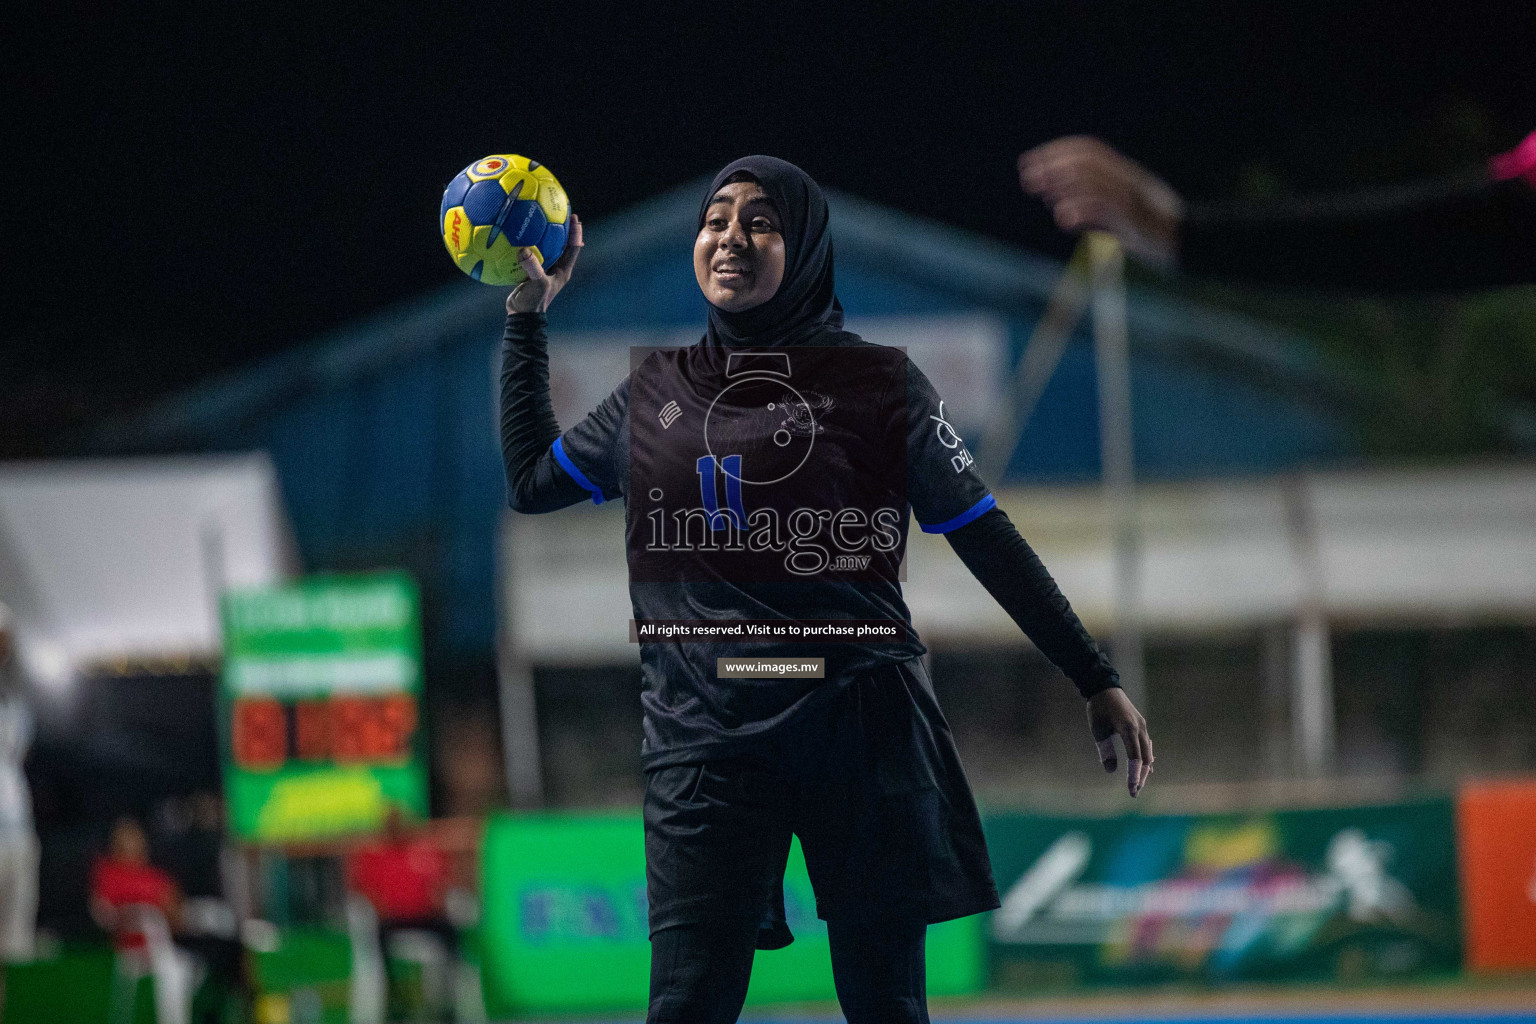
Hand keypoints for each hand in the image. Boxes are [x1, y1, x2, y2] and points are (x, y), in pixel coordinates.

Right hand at [507, 214, 582, 313]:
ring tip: (536, 216)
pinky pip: (529, 253)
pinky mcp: (530, 270)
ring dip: (542, 233)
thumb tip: (524, 250)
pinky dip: (525, 243)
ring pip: (545, 247)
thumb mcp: (536, 283)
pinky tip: (516, 233)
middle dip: (561, 227)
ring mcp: (542, 269)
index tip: (574, 216)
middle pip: (561, 243)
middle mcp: (555, 268)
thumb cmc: (534, 301)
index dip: (575, 232)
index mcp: (562, 270)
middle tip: (558, 210)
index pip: (573, 247)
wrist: (521, 315)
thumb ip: (532, 267)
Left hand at [1018, 136, 1183, 269]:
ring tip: (1040, 192)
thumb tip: (1062, 204)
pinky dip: (1081, 209)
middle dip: (1054, 165)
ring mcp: (1133, 198)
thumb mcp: (1123, 212)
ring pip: (1094, 181)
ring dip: (1063, 184)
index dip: (1059, 151)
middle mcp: (1129, 179)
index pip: (1090, 150)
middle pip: (1088, 161)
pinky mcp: (1135, 220)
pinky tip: (1062, 217)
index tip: (1033, 161)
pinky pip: (1105, 208)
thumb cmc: (1157, 229)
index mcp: (1127, 173)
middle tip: (1027, 176)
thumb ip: (1095, 206)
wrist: (1194, 241)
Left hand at [1086, 687, 1153, 796]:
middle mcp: (1140, 728)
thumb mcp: (1098, 730)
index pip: (1135, 758)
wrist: (1105, 687)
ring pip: (1147, 753)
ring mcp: (1142, 726)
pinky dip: (1146, 758)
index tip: (1131, 790)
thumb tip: (1110, 771)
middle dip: (1140, 777)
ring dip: (1143, 769)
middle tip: (1134, 793)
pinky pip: (1146, 745)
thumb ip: (1105, 750)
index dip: (1134, 775)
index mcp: (1128, 729)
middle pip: (1145, 758)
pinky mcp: (1141, 725)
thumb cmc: (1098, 708)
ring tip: (1138, 784)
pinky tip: (1146, 768)